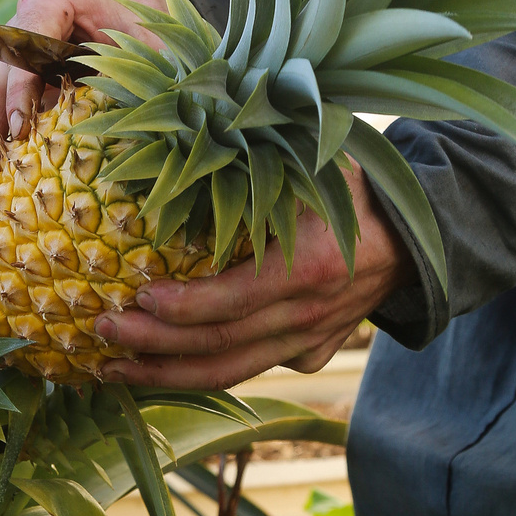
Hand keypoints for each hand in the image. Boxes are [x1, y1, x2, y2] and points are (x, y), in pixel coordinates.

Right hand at [0, 0, 166, 183]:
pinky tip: (6, 176)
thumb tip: (145, 120)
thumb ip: (143, 67)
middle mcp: (26, 26)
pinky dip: (11, 139)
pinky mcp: (36, 78)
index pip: (24, 45)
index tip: (22, 126)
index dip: (21, 87)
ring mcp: (26, 55)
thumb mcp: (148, 27)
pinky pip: (17, 108)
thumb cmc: (141, 0)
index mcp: (49, 2)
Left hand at [99, 164, 412, 388]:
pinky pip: (246, 368)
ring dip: (166, 374)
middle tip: (100, 330)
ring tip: (111, 366)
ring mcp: (309, 343)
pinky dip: (197, 371)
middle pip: (220, 346)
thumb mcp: (312, 165)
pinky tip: (153, 365)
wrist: (414, 237)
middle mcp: (309, 317)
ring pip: (230, 372)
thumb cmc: (353, 190)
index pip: (235, 301)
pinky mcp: (306, 354)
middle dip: (154, 345)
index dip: (183, 307)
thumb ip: (256, 165)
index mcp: (310, 269)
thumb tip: (181, 141)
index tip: (136, 298)